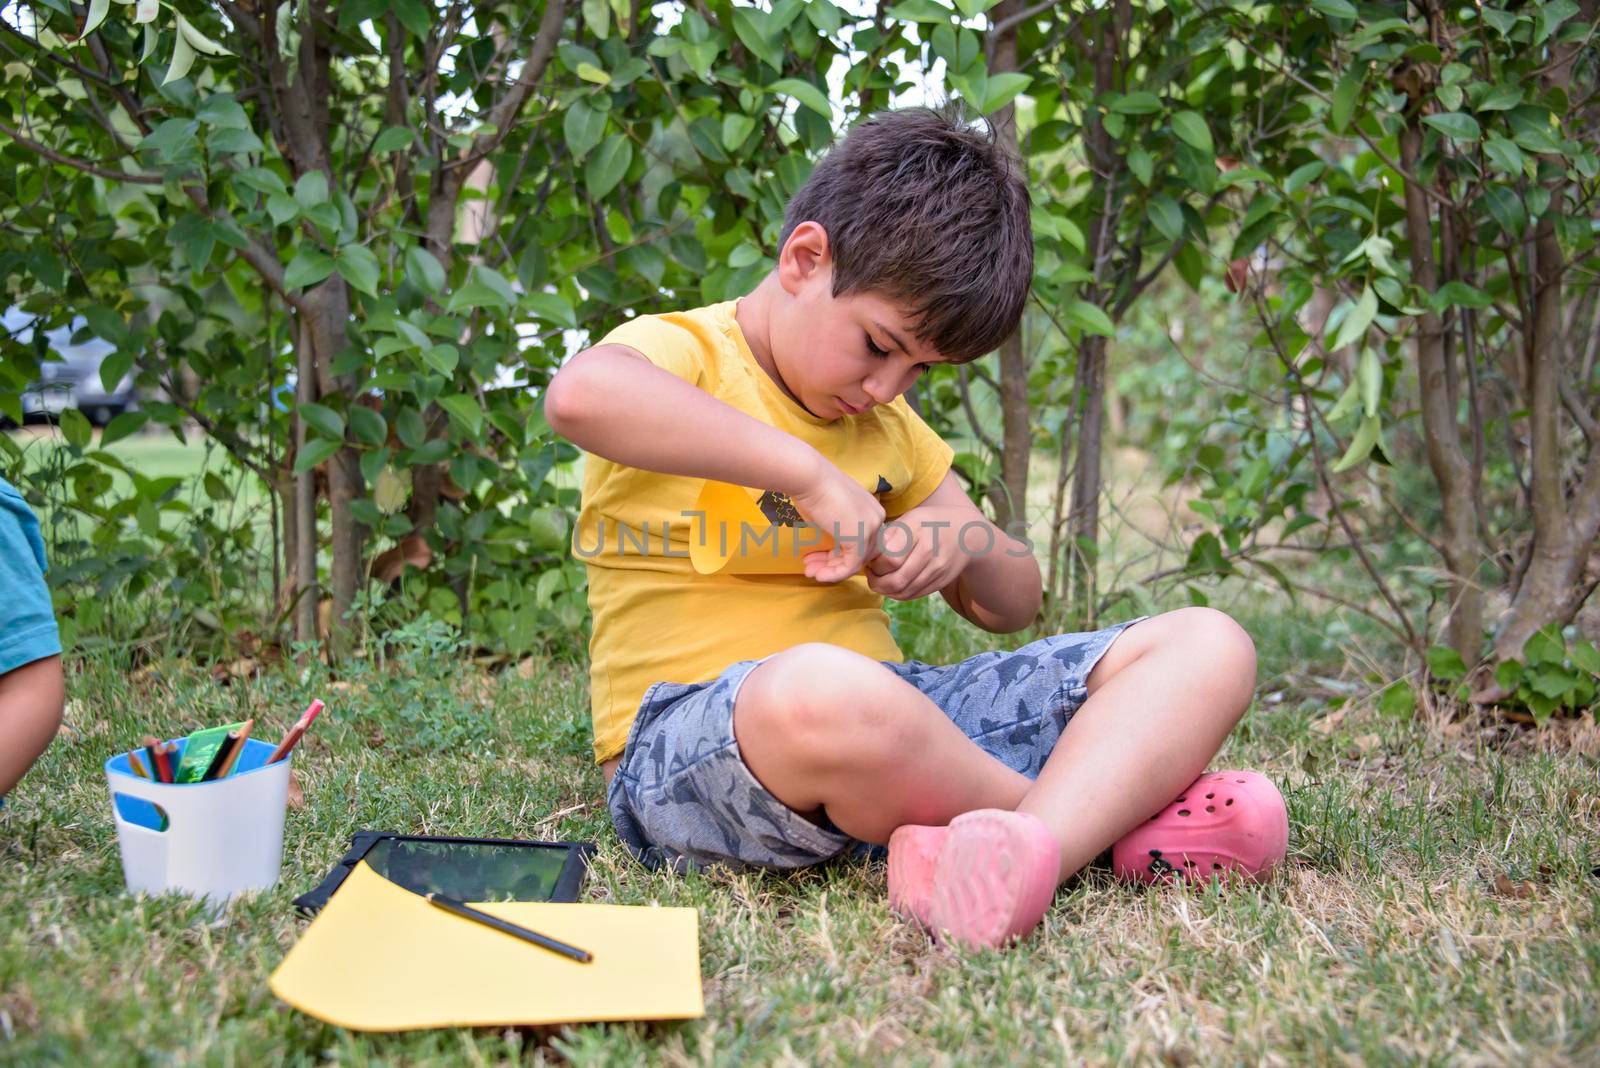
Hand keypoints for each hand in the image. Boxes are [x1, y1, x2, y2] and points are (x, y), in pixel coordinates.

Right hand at [788, 457, 885, 583]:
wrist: (809, 478)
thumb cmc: (813, 489)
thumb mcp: (830, 513)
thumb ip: (837, 532)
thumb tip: (832, 553)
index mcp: (872, 510)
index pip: (862, 541)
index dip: (838, 554)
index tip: (815, 557)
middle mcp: (877, 519)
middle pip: (860, 553)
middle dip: (833, 564)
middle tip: (810, 567)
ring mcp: (871, 528)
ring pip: (855, 561)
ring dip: (830, 571)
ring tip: (810, 573)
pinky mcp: (861, 539)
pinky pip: (850, 566)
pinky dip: (834, 574)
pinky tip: (818, 575)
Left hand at [863, 504, 975, 600]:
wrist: (967, 534)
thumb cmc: (932, 523)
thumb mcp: (912, 517)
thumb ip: (891, 533)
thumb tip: (870, 552)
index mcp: (919, 530)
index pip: (890, 559)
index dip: (875, 564)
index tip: (869, 560)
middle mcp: (931, 552)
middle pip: (896, 580)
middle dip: (876, 581)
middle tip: (870, 574)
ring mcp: (938, 570)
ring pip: (904, 592)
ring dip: (885, 590)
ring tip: (878, 580)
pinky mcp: (941, 582)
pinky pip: (913, 595)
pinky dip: (898, 594)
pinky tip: (892, 585)